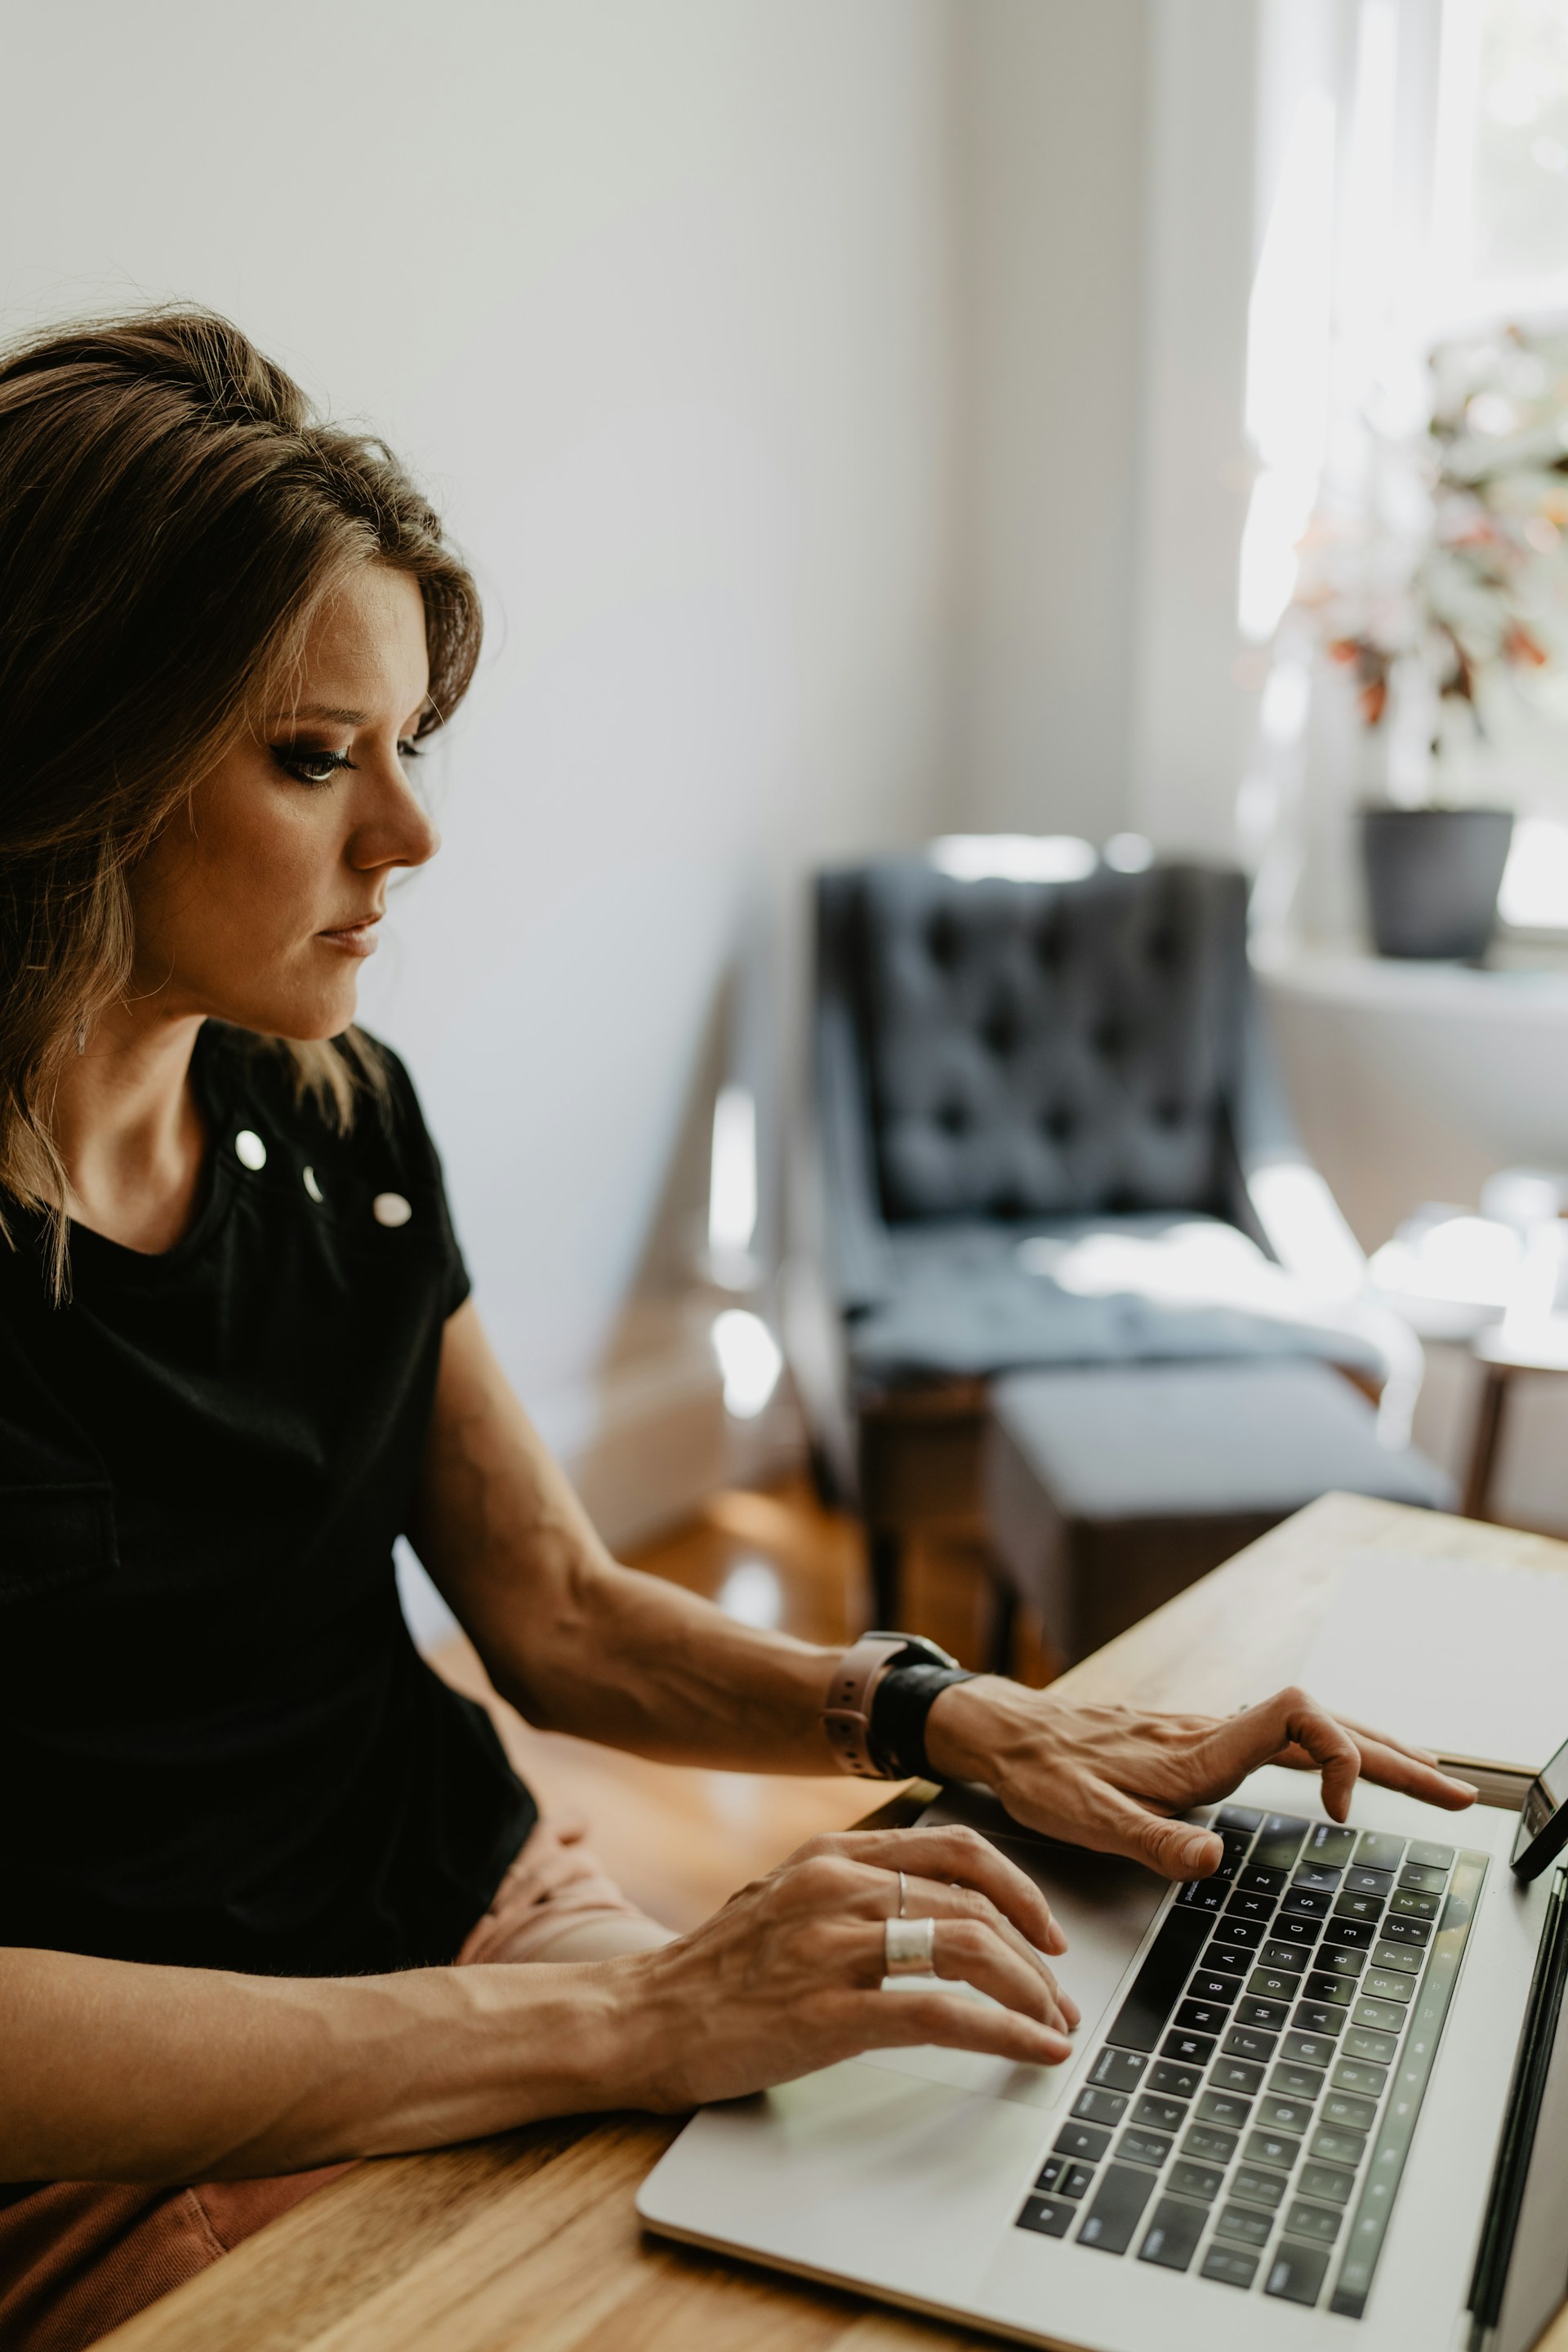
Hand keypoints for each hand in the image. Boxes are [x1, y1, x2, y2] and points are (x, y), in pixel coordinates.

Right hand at [605, 1825, 1079, 2110]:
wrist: (639, 2018)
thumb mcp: (783, 1899)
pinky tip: (1034, 2052)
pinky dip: (1005, 2032)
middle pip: (975, 1900)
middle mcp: (839, 1887)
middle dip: (1035, 1953)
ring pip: (970, 1948)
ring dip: (1031, 1993)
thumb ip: (847, 1889)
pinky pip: (945, 2014)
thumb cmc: (712, 1971)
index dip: (1017, 1888)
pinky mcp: (831, 2011)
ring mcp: (834, 1946)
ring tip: (1054, 2028)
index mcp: (831, 1855)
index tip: (1046, 1931)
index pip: (956, 1849)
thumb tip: (928, 1905)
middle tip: (1060, 1996)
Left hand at [925, 1680, 1478, 1881]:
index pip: (1296, 1718)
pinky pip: (1287, 1737)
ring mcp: (1209, 1734)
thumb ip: (1152, 1839)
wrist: (1007, 1734)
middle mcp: (1212, 1733)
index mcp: (1197, 1749)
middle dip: (1395, 1758)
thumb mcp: (1086, 1819)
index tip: (1341, 1811)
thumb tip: (1212, 1857)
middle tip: (1457, 1793)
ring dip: (1375, 1752)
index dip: (1336, 1752)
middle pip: (1326, 1726)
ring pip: (1311, 1730)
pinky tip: (1350, 1769)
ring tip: (1433, 1780)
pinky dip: (1335, 1751)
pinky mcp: (1201, 1742)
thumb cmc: (1043, 1775)